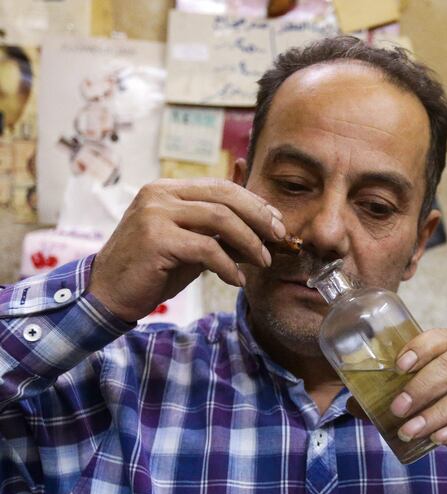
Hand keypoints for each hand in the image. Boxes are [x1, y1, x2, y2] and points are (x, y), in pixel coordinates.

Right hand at [88, 178, 285, 322]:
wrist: (108, 294)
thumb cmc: (153, 270)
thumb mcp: (191, 243)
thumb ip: (219, 228)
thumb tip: (265, 223)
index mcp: (168, 189)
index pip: (222, 187)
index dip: (255, 203)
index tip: (278, 222)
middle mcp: (160, 194)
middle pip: (225, 197)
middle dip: (259, 217)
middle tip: (280, 238)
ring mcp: (155, 214)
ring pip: (220, 219)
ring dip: (250, 242)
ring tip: (263, 261)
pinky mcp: (156, 239)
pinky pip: (207, 249)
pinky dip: (228, 266)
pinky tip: (237, 280)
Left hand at [377, 328, 446, 493]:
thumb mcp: (435, 407)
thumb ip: (403, 401)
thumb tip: (354, 404)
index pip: (443, 337)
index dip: (419, 348)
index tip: (397, 368)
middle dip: (420, 387)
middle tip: (397, 409)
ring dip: (434, 414)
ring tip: (410, 431)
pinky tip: (440, 439)